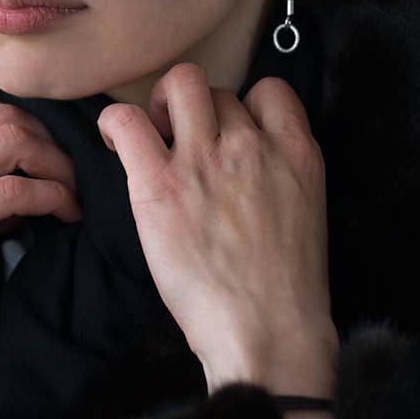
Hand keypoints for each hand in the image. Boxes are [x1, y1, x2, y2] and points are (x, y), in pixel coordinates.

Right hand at [0, 97, 79, 411]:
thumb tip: (13, 188)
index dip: (30, 128)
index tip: (53, 160)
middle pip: (2, 119)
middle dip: (50, 145)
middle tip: (72, 180)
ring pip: (11, 145)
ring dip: (56, 170)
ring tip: (71, 200)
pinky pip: (9, 193)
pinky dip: (47, 198)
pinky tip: (59, 217)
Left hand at [97, 65, 337, 396]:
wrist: (267, 333)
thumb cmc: (284, 290)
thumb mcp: (305, 211)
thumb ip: (280, 172)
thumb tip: (244, 158)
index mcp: (297, 153)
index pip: (271, 89)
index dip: (245, 105)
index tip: (230, 132)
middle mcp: (251, 145)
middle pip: (217, 90)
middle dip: (198, 110)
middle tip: (183, 142)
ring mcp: (204, 161)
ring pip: (178, 85)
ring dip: (162, 104)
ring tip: (153, 136)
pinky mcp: (159, 184)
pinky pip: (125, 119)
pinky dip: (114, 122)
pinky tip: (114, 142)